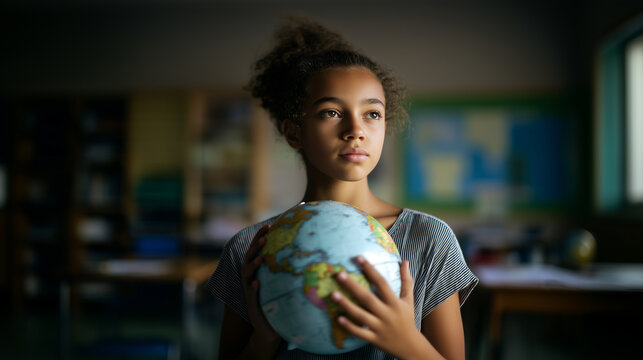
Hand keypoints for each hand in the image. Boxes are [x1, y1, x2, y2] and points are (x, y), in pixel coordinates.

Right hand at [241, 224, 281, 347]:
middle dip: (256, 245)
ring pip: (247, 274)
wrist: (268, 329)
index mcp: (257, 271)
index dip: (260, 237)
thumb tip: (308, 252)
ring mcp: (249, 291)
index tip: (269, 225)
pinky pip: (251, 295)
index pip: (257, 250)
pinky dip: (252, 288)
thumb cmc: (277, 304)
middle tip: (265, 235)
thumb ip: (289, 269)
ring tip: (260, 257)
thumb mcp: (282, 284)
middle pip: (250, 257)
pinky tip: (256, 282)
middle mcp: (250, 278)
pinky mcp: (252, 305)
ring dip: (253, 264)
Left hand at [331, 257, 431, 358]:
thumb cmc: (407, 319)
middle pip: (368, 299)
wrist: (411, 346)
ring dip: (346, 305)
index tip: (359, 257)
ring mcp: (380, 327)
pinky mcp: (374, 339)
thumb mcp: (408, 300)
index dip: (370, 269)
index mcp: (395, 303)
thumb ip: (406, 281)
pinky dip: (350, 326)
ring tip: (333, 294)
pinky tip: (338, 318)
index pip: (382, 283)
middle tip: (339, 274)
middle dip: (353, 286)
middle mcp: (387, 314)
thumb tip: (405, 261)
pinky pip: (360, 332)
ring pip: (361, 316)